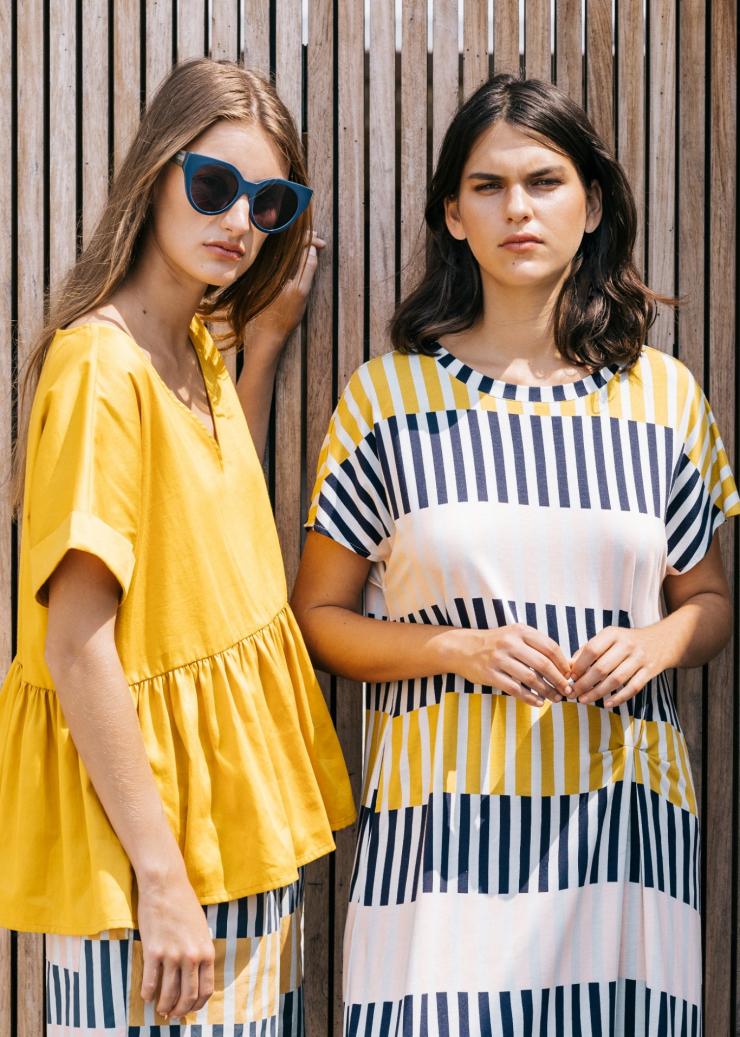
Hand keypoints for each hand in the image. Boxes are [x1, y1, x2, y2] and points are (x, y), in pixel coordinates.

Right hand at [136, 866, 215, 1020]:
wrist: (166, 886)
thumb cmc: (184, 904)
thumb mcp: (201, 929)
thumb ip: (200, 951)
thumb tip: (196, 974)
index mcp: (206, 951)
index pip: (205, 989)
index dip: (197, 1005)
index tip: (189, 1009)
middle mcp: (191, 957)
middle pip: (188, 996)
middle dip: (180, 1010)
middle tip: (173, 1015)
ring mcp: (172, 955)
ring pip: (168, 994)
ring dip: (164, 1006)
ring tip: (160, 1010)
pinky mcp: (153, 951)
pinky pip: (150, 982)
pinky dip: (147, 994)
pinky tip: (146, 997)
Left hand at [246, 232, 325, 353]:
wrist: (267, 330)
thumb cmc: (286, 315)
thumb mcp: (302, 292)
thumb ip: (308, 269)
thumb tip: (312, 249)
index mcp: (281, 266)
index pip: (297, 242)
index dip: (310, 239)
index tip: (322, 244)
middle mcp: (271, 265)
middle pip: (290, 242)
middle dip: (305, 238)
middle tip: (318, 240)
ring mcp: (267, 270)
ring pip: (284, 249)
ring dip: (298, 244)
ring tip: (310, 244)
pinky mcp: (265, 276)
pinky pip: (279, 258)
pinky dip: (290, 253)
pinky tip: (298, 255)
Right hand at [450, 624, 571, 705]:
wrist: (463, 648)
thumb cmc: (496, 643)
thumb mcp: (515, 635)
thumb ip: (536, 646)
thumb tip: (564, 666)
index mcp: (520, 631)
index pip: (550, 647)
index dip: (563, 663)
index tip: (570, 675)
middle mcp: (510, 643)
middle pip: (543, 664)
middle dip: (558, 680)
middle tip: (567, 691)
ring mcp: (499, 659)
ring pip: (530, 678)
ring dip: (546, 691)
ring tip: (555, 699)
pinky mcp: (490, 674)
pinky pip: (515, 689)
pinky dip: (529, 698)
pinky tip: (538, 702)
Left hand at [569, 625, 665, 706]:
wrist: (661, 641)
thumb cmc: (626, 641)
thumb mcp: (608, 638)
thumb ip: (588, 650)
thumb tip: (569, 666)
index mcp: (613, 634)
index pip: (591, 650)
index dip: (579, 665)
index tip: (570, 677)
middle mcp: (627, 644)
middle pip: (602, 668)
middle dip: (584, 683)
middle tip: (573, 693)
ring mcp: (640, 658)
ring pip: (616, 680)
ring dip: (597, 693)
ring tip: (584, 700)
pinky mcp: (650, 671)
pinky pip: (633, 688)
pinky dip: (619, 698)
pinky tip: (606, 704)